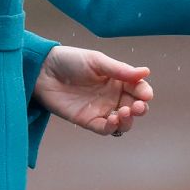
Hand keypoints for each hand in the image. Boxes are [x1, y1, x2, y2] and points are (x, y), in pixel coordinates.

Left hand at [33, 46, 152, 136]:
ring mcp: (101, 109)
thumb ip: (120, 70)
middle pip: (134, 107)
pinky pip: (105, 129)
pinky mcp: (87, 120)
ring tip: (124, 112)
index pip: (138, 88)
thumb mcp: (97, 61)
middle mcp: (112, 96)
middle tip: (137, 107)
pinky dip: (112, 128)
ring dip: (128, 120)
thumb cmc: (70, 60)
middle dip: (140, 109)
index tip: (146, 94)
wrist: (43, 71)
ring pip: (123, 122)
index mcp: (118, 80)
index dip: (144, 92)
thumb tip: (146, 72)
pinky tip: (112, 120)